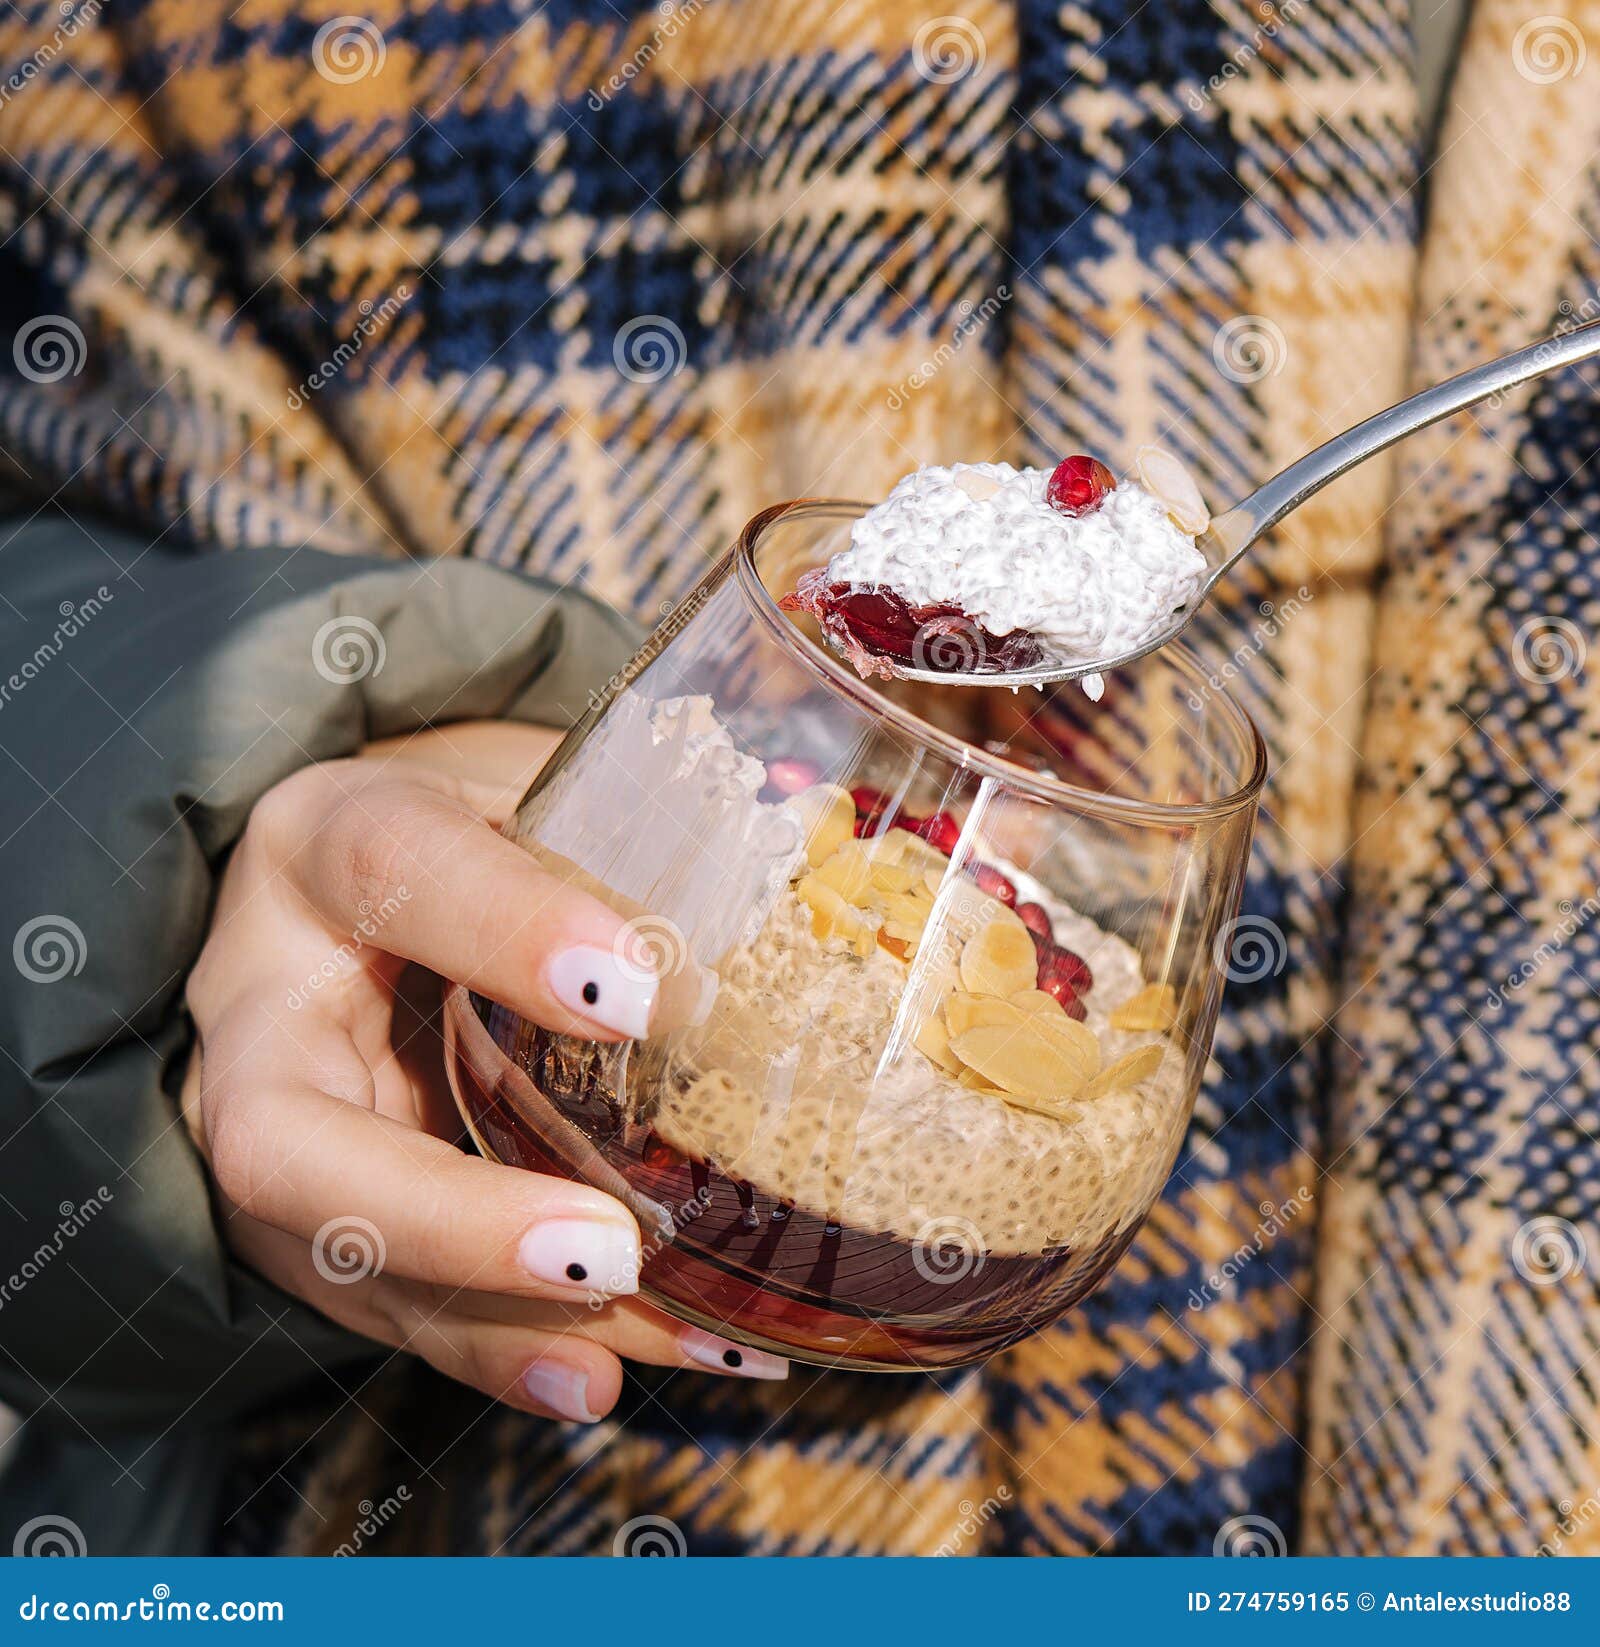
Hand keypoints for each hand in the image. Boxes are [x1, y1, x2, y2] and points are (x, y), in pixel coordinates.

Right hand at [181, 721, 786, 1423]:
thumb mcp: (527, 790)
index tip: (637, 995)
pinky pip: (392, 1306)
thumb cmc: (470, 830)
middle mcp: (263, 1005)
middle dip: (450, 1219)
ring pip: (346, 1265)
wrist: (364, 892)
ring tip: (664, 1342)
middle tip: (606, 1255)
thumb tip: (788, 908)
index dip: (507, 932)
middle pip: (286, 1143)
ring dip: (507, 1324)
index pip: (393, 871)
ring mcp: (272, 1133)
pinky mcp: (310, 1221)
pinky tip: (614, 1373)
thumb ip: (613, 838)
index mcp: (323, 842)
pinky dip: (508, 1351)